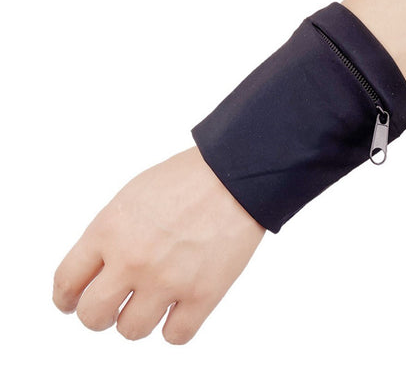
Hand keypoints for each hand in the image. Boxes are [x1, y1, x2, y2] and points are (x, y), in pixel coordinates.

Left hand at [52, 146, 265, 343]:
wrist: (232, 175)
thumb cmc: (185, 179)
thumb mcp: (132, 196)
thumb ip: (110, 233)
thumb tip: (102, 268)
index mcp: (110, 230)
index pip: (67, 281)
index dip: (65, 298)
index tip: (71, 303)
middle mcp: (133, 260)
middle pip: (92, 316)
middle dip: (98, 315)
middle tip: (112, 305)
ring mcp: (168, 280)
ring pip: (131, 331)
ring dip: (137, 320)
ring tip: (151, 302)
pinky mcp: (203, 294)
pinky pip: (175, 336)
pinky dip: (174, 327)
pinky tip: (179, 308)